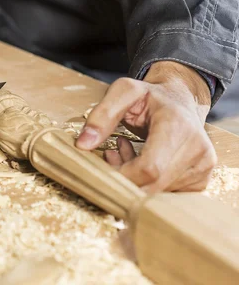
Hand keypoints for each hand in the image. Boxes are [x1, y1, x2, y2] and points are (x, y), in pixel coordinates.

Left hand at [75, 61, 215, 192]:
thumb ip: (102, 115)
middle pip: (152, 185)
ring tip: (124, 152)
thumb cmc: (150, 96)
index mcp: (178, 126)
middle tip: (110, 155)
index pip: (149, 168)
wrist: (180, 99)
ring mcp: (202, 167)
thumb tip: (82, 145)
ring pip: (157, 192)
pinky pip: (167, 194)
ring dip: (133, 179)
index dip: (121, 174)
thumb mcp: (123, 92)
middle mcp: (197, 150)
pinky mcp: (200, 180)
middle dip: (123, 178)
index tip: (103, 162)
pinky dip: (147, 184)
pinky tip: (140, 162)